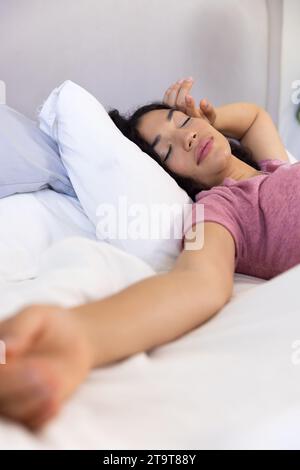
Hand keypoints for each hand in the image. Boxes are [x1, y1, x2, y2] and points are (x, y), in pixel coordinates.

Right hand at [0, 304, 91, 428]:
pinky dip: (42, 416)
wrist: (73, 338)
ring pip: (12, 410)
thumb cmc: (48, 323)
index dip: (4, 372)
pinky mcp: (31, 410)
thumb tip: (5, 348)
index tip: (20, 356)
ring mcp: (11, 398)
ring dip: (32, 401)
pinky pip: (31, 422)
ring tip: (55, 382)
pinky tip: (55, 402)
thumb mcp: (34, 316)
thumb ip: (18, 327)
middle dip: (17, 385)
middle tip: (44, 373)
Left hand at [162, 78, 216, 125]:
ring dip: (175, 88)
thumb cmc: (204, 118)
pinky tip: (175, 84)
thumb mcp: (211, 115)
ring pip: (170, 101)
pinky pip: (165, 101)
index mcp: (192, 120)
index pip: (189, 112)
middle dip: (184, 89)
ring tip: (182, 80)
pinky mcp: (167, 112)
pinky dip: (169, 92)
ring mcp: (173, 116)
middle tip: (190, 79)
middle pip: (179, 104)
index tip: (189, 95)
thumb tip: (203, 101)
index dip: (189, 104)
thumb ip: (209, 109)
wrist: (195, 125)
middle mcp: (181, 119)